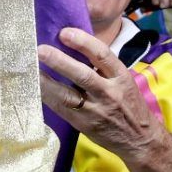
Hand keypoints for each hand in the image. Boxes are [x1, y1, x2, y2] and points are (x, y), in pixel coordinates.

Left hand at [38, 27, 171, 171]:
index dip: (83, 42)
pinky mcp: (83, 124)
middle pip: (83, 74)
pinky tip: (34, 87)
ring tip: (31, 69)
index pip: (103, 55)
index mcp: (121, 76)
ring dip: (47, 81)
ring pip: (68, 94)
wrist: (139, 139)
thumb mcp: (122, 81)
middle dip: (60, 61)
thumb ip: (102, 67)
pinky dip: (47, 97)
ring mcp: (96, 110)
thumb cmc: (127, 103)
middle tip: (40, 49)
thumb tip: (71, 46)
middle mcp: (109, 92)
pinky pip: (61, 109)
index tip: (65, 32)